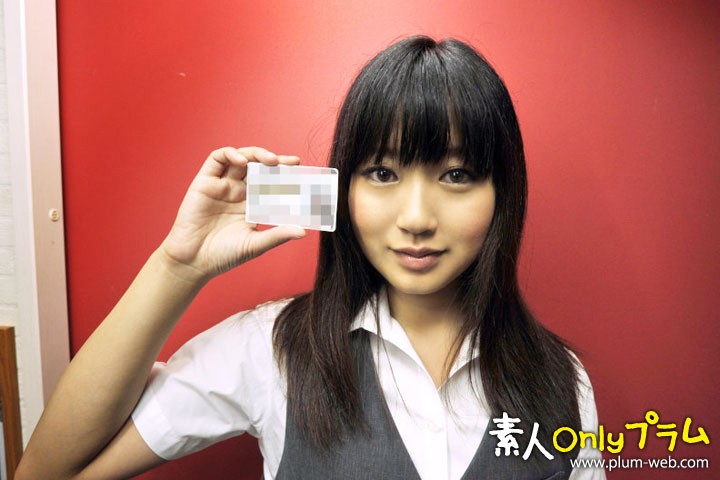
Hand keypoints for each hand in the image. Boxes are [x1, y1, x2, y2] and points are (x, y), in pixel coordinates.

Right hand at [159, 146, 305, 281]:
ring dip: (256, 154)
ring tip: (271, 160)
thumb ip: (277, 235)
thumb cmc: (224, 255)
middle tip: (290, 163)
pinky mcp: (204, 182)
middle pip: (259, 168)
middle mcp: (238, 192)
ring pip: (241, 159)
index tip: (301, 172)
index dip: (285, 176)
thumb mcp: (255, 244)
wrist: (194, 262)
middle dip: (275, 162)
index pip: (271, 183)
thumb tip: (303, 231)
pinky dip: (231, 154)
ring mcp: (222, 185)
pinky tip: (242, 160)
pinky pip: (217, 159)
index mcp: (252, 204)